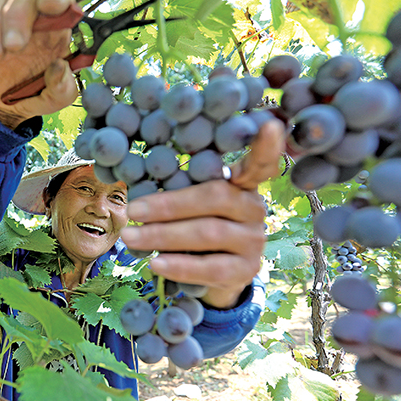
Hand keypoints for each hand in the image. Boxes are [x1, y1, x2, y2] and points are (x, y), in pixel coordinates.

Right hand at [0, 0, 78, 128]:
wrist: (9, 104)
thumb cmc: (37, 93)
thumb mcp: (58, 99)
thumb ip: (63, 87)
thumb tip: (58, 67)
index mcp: (57, 27)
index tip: (50, 6)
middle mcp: (34, 14)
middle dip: (17, 16)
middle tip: (13, 47)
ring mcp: (6, 14)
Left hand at [120, 119, 285, 308]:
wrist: (212, 273)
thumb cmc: (192, 225)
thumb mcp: (187, 202)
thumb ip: (178, 186)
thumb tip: (134, 174)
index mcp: (241, 182)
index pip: (259, 162)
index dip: (264, 147)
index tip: (270, 126)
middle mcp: (254, 207)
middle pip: (216, 198)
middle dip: (168, 205)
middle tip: (132, 210)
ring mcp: (254, 240)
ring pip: (209, 233)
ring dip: (163, 235)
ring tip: (130, 236)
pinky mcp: (246, 270)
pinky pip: (211, 268)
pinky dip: (180, 266)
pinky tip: (156, 264)